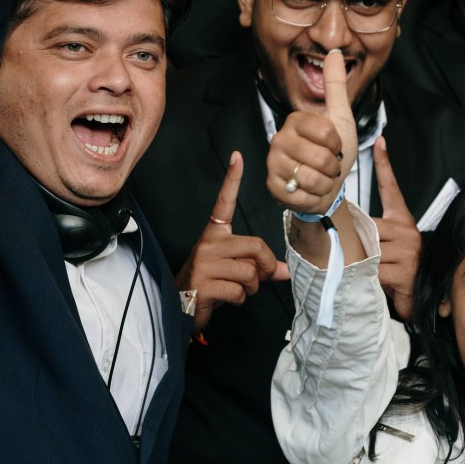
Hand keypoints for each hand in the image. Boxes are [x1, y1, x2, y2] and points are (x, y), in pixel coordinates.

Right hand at [176, 151, 287, 332]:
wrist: (179, 307)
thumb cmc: (210, 284)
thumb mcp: (234, 270)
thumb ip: (259, 266)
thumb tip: (285, 272)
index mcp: (215, 234)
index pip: (224, 202)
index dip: (232, 179)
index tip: (237, 156)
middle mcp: (208, 243)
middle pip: (256, 247)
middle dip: (265, 268)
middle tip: (257, 278)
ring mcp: (204, 263)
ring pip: (250, 273)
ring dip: (251, 287)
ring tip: (234, 289)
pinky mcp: (203, 283)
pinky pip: (239, 291)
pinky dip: (238, 300)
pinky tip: (223, 299)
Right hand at [266, 49, 357, 213]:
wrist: (326, 186)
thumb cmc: (334, 152)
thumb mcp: (340, 118)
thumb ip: (335, 87)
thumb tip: (336, 52)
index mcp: (295, 121)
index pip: (326, 132)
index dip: (337, 144)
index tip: (335, 145)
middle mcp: (279, 139)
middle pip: (320, 157)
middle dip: (333, 167)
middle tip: (328, 165)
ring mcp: (273, 163)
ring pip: (312, 178)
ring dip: (325, 183)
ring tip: (320, 177)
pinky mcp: (272, 186)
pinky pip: (301, 195)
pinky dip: (313, 197)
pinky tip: (309, 190)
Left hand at [371, 136, 420, 320]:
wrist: (417, 303)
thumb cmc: (396, 274)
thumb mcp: (382, 249)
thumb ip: (368, 235)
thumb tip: (343, 227)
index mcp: (401, 222)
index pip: (392, 189)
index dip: (385, 165)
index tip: (380, 142)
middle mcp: (407, 231)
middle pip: (368, 226)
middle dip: (357, 243)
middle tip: (357, 257)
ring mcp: (408, 249)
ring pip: (368, 248)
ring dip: (362, 263)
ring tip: (371, 273)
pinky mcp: (405, 269)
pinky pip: (373, 268)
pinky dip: (368, 277)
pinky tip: (376, 282)